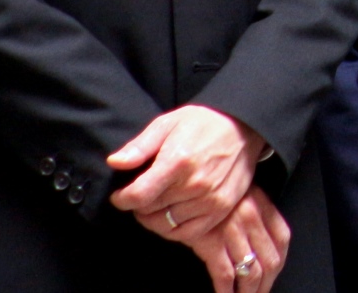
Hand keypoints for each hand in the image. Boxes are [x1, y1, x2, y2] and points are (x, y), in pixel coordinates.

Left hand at [108, 106, 267, 242]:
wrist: (242, 128)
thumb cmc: (201, 124)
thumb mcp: (167, 124)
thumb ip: (140, 146)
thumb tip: (114, 162)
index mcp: (178, 161)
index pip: (138, 196)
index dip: (122, 199)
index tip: (120, 195)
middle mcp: (194, 184)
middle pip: (150, 210)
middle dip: (139, 204)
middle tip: (142, 193)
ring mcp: (210, 200)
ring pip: (166, 224)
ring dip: (154, 217)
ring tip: (155, 204)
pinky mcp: (221, 209)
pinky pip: (188, 233)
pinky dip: (174, 229)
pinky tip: (170, 216)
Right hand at [185, 184, 289, 292]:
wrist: (180, 181)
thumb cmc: (207, 190)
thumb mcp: (238, 192)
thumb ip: (254, 212)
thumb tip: (263, 242)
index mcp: (261, 204)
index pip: (282, 238)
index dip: (280, 261)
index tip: (273, 275)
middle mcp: (251, 217)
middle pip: (270, 260)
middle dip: (266, 284)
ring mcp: (232, 231)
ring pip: (251, 272)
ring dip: (250, 292)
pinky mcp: (210, 242)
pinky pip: (225, 274)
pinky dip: (227, 292)